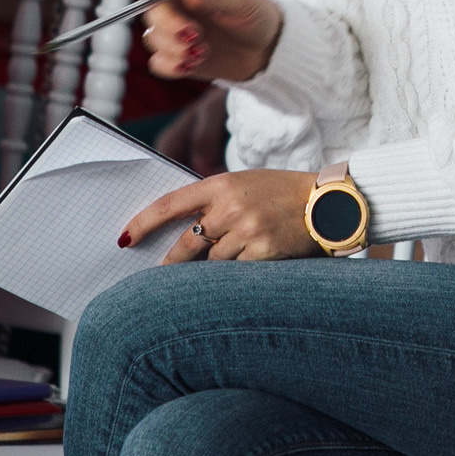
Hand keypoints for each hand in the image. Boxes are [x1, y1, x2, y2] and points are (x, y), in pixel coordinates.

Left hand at [121, 170, 320, 262]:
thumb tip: (182, 232)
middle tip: (162, 272)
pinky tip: (254, 261)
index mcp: (221, 183)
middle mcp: (231, 206)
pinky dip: (239, 271)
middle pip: (186, 242)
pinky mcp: (263, 251)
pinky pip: (236, 271)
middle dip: (172, 261)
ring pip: (213, 261)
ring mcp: (247, 230)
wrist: (330, 202)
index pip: (170, 204)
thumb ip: (215, 202)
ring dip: (217, 264)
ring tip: (238, 254)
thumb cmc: (283, 192)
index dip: (143, 222)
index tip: (125, 238)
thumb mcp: (246, 184)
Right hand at [134, 0, 282, 83]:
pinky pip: (158, 63)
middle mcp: (173, 3)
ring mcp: (171, 30)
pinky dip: (174, 66)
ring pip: (152, 38)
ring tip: (203, 49)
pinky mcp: (174, 55)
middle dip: (170, 23)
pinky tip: (194, 63)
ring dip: (176, 47)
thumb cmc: (253, 15)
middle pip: (147, 9)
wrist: (264, 48)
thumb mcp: (242, 2)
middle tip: (195, 33)